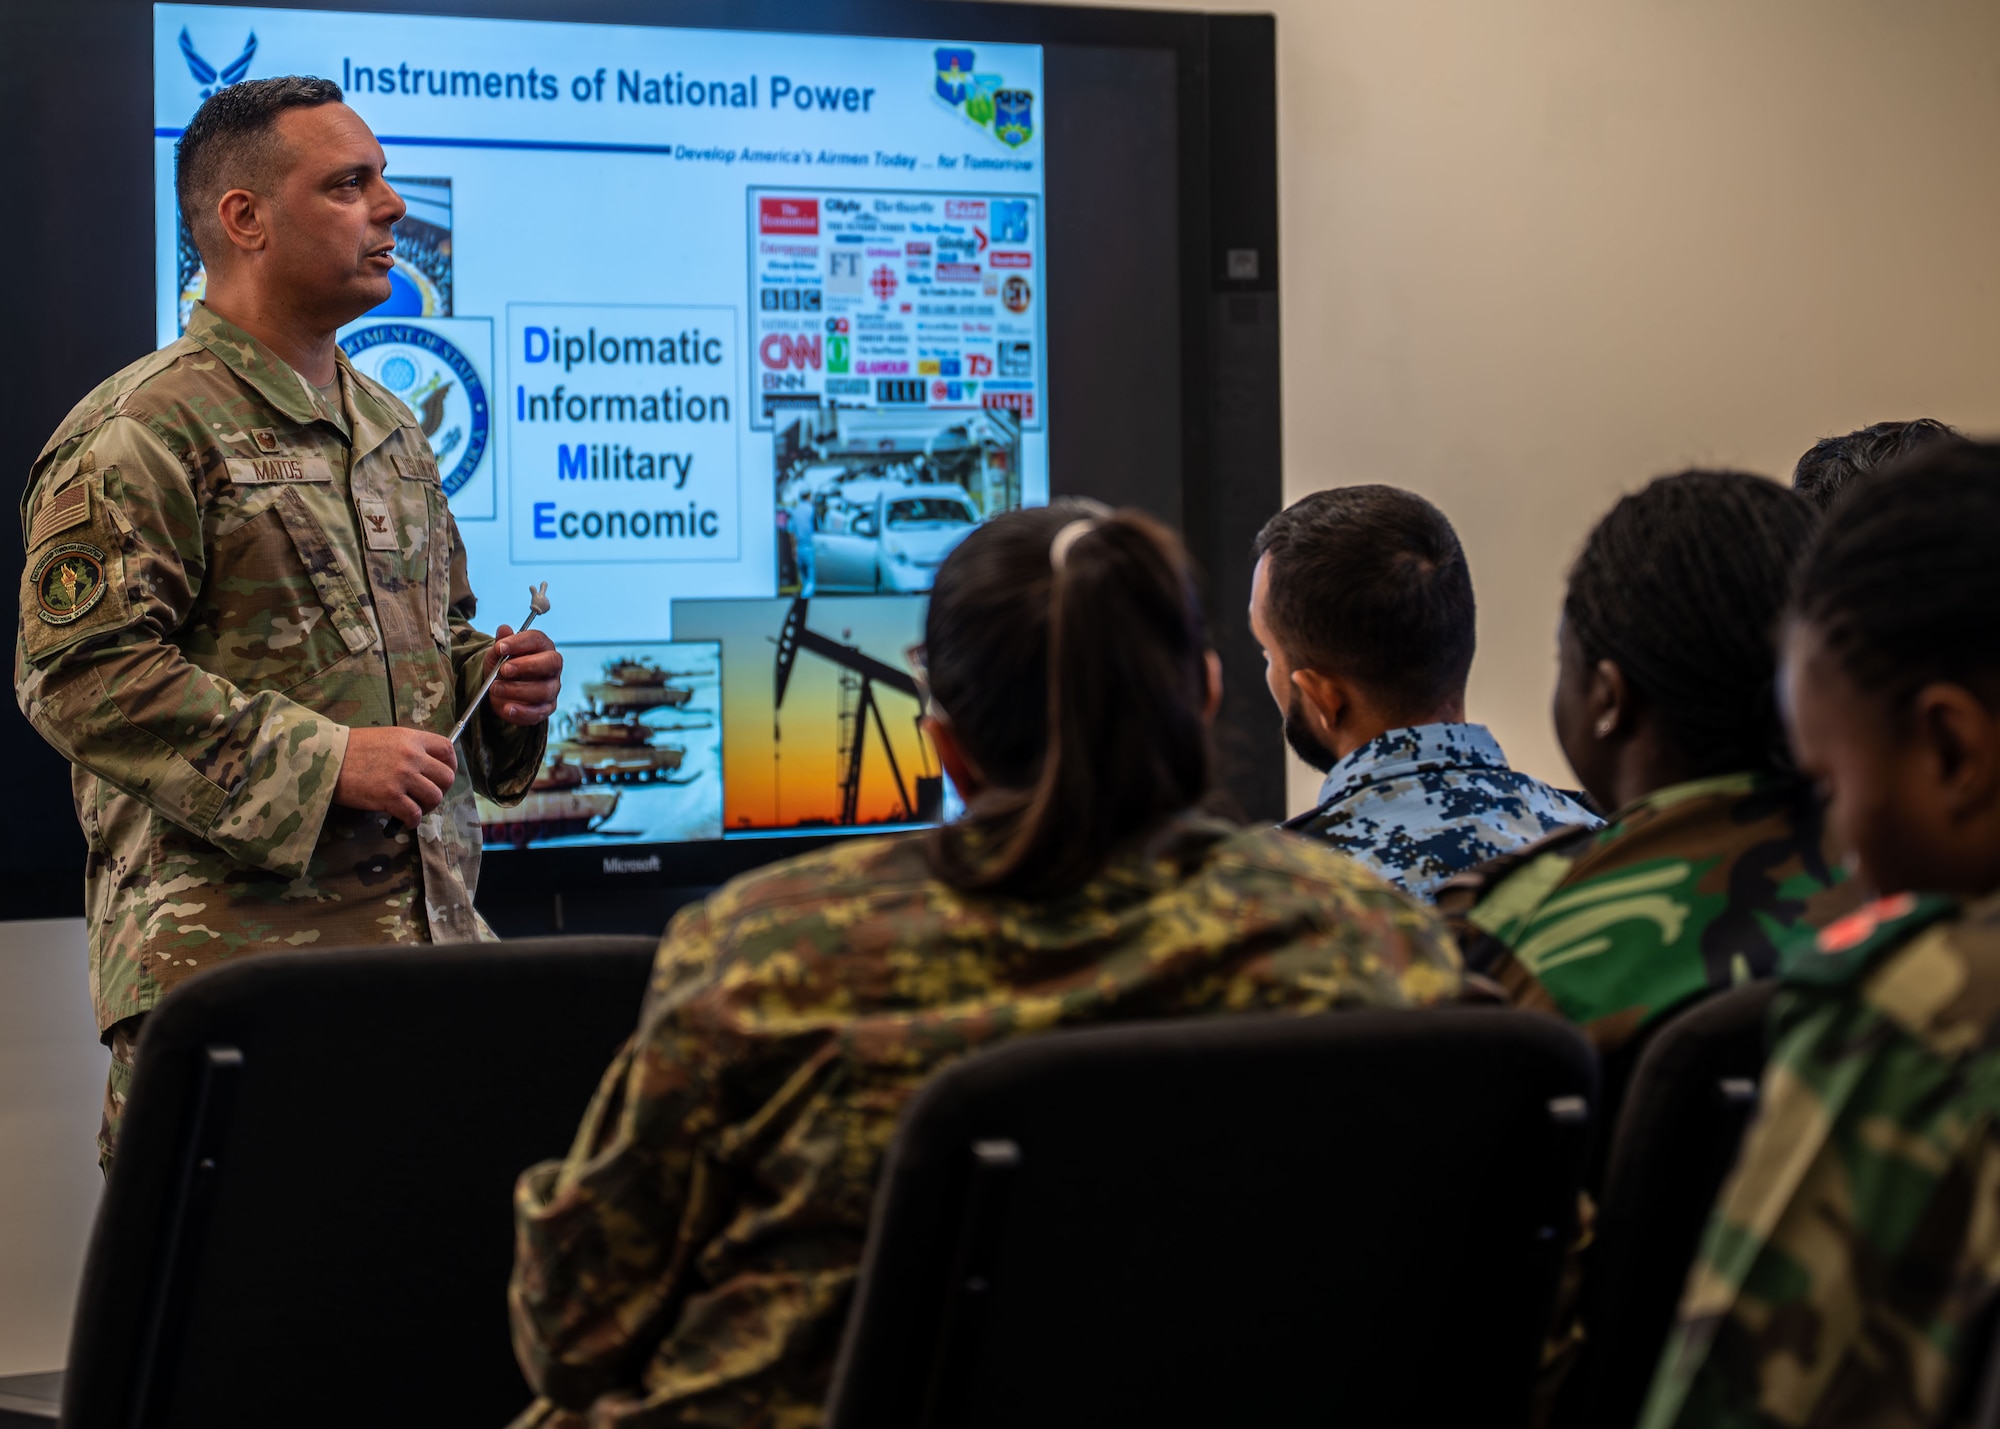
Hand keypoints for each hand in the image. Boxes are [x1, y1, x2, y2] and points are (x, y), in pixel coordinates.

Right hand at [333, 726, 457, 823]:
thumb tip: (426, 766)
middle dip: (441, 790)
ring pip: (434, 797)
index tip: (443, 775)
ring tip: (415, 808)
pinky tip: (404, 819)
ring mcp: (402, 777)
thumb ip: (409, 748)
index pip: (447, 749)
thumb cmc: (352, 749)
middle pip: (446, 777)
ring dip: (427, 807)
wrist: (326, 759)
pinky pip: (415, 814)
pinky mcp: (390, 797)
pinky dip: (412, 820)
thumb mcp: (387, 737)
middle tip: (427, 796)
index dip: (450, 765)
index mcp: (411, 738)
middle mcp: (412, 756)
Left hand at [487, 625, 561, 725]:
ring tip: (495, 688)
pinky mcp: (547, 707)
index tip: (500, 647)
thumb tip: (503, 629)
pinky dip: (522, 711)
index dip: (519, 642)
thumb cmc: (504, 668)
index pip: (537, 639)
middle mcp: (552, 667)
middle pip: (551, 662)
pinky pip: (539, 711)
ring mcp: (552, 688)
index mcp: (542, 647)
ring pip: (544, 690)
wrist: (502, 690)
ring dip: (518, 690)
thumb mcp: (498, 654)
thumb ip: (501, 643)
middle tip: (503, 670)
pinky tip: (507, 708)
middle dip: (526, 665)